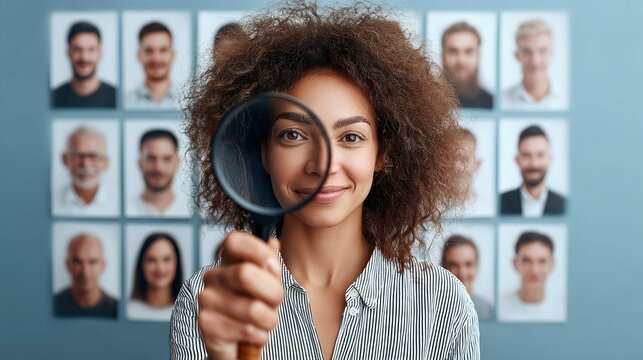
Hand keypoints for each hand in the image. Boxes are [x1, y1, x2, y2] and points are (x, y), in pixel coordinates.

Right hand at [198, 232, 282, 359]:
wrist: (239, 344)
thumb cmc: (254, 307)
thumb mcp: (268, 283)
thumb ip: (270, 264)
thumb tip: (273, 242)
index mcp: (228, 260)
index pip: (234, 241)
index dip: (258, 251)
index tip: (272, 266)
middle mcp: (213, 276)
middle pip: (245, 273)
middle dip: (273, 292)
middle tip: (275, 302)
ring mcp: (206, 299)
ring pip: (252, 308)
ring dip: (269, 320)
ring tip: (265, 322)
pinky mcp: (205, 323)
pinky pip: (246, 329)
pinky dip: (259, 335)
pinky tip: (255, 334)